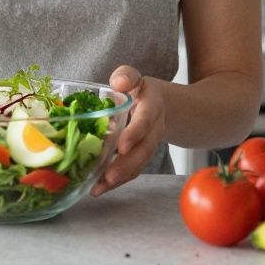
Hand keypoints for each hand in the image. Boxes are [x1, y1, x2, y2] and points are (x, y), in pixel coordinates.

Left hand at [91, 65, 165, 196]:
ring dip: (120, 178)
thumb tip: (118, 83)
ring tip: (99, 188)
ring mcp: (149, 144)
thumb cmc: (142, 91)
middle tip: (108, 176)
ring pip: (139, 164)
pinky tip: (99, 188)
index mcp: (152, 106)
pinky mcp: (141, 156)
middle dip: (127, 165)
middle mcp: (154, 128)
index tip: (121, 147)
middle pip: (144, 149)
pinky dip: (117, 181)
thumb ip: (127, 76)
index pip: (145, 120)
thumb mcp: (136, 77)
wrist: (166, 106)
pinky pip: (133, 170)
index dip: (135, 133)